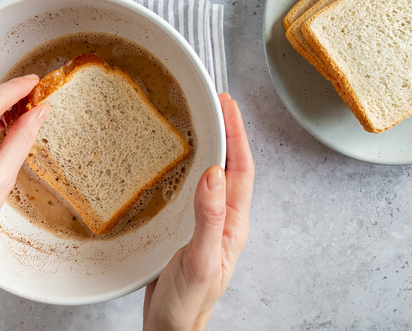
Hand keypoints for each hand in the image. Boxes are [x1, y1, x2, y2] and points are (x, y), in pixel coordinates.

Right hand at [143, 93, 254, 330]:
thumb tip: (215, 174)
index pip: (241, 169)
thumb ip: (209, 218)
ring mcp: (206, 224)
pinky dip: (188, 167)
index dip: (236, 134)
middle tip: (214, 102)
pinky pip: (192, 189)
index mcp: (234, 224)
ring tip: (200, 120)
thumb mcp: (201, 259)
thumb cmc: (188, 302)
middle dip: (226, 132)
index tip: (228, 105)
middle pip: (230, 166)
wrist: (170, 329)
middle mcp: (224, 219)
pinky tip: (176, 161)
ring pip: (213, 175)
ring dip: (209, 146)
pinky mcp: (186, 229)